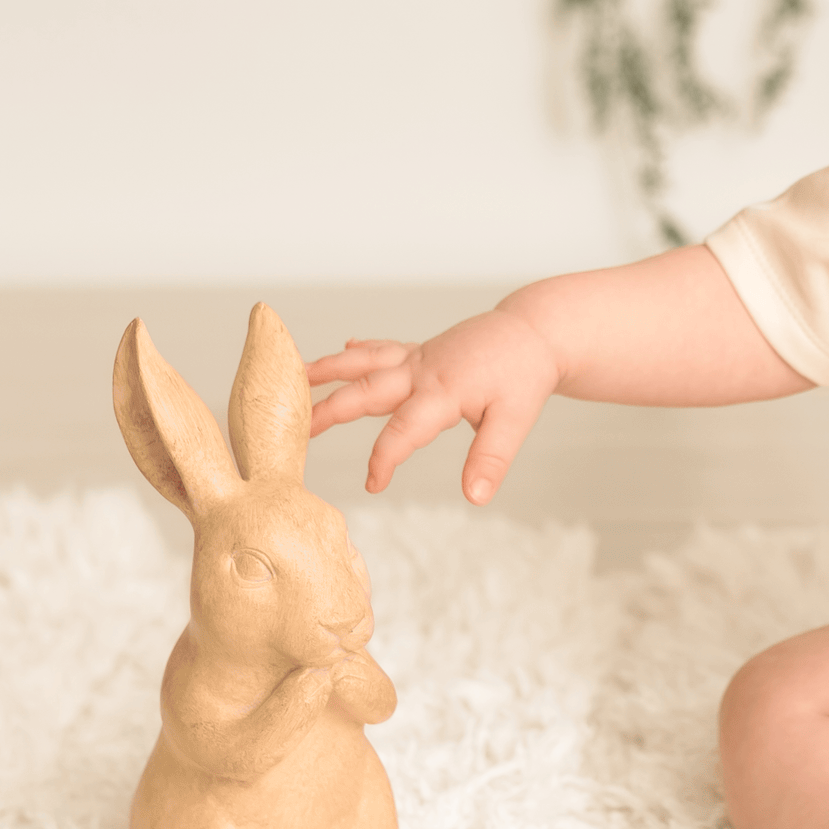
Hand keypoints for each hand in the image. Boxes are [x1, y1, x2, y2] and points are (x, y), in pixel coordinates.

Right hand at [305, 309, 560, 503]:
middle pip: (367, 390)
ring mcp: (419, 357)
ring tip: (293, 379)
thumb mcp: (516, 420)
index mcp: (442, 390)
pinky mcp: (424, 351)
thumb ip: (490, 458)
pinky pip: (384, 349)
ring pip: (365, 363)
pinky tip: (345, 348)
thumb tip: (474, 497)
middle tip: (296, 431)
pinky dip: (362, 351)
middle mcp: (422, 370)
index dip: (385, 459)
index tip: (373, 486)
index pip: (403, 430)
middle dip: (330, 410)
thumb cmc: (525, 374)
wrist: (536, 330)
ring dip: (328, 370)